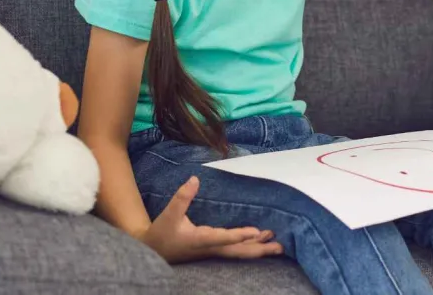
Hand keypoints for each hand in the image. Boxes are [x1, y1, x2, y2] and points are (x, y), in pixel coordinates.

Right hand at [139, 176, 282, 262]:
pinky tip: (261, 242)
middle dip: (259, 249)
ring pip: (239, 253)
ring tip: (278, 244)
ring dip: (258, 248)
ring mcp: (213, 251)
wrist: (153, 251)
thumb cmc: (161, 233)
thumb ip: (182, 197)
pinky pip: (235, 251)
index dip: (239, 235)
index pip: (223, 239)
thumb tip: (194, 179)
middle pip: (238, 252)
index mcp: (200, 240)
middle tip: (280, 246)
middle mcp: (210, 248)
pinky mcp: (214, 250)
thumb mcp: (169, 214)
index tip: (256, 231)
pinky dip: (250, 247)